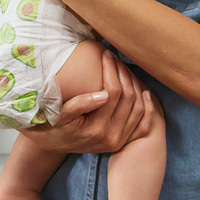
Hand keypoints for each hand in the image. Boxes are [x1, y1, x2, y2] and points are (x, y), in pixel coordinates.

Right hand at [18, 50, 155, 152]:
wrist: (52, 144)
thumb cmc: (54, 124)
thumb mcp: (60, 114)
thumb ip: (80, 104)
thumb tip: (103, 94)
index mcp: (95, 129)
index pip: (112, 93)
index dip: (111, 70)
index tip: (107, 55)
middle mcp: (111, 137)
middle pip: (128, 98)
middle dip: (123, 74)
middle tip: (116, 58)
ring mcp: (119, 141)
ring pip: (138, 108)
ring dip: (135, 86)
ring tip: (125, 69)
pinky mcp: (123, 142)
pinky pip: (143, 124)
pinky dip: (147, 108)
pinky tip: (145, 92)